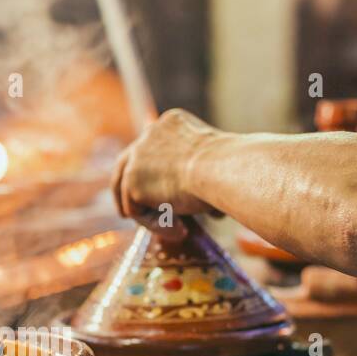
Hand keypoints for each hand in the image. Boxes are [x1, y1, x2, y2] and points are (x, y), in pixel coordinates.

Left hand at [111, 108, 220, 222]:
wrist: (222, 168)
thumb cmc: (231, 167)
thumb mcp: (217, 163)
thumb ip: (202, 176)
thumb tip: (214, 211)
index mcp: (170, 123)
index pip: (151, 148)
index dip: (150, 172)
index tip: (156, 193)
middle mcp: (148, 135)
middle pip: (125, 164)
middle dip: (125, 190)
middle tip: (127, 212)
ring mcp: (136, 157)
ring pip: (129, 193)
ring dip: (148, 216)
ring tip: (179, 231)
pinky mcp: (131, 182)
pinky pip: (136, 212)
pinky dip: (155, 225)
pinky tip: (181, 230)